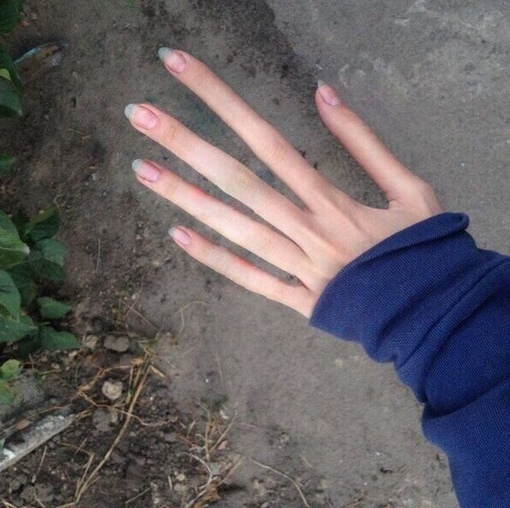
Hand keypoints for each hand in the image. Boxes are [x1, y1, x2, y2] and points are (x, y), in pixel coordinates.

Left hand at [125, 49, 442, 317]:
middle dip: (187, 143)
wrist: (433, 312)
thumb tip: (324, 94)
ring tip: (142, 168)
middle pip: (238, 181)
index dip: (224, 102)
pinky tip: (178, 236)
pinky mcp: (298, 300)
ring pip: (235, 229)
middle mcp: (306, 230)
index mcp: (333, 201)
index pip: (268, 141)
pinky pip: (251, 279)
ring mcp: (298, 269)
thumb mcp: (410, 187)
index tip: (182, 71)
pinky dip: (216, 259)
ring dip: (187, 198)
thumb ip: (366, 142)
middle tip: (138, 113)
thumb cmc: (424, 248)